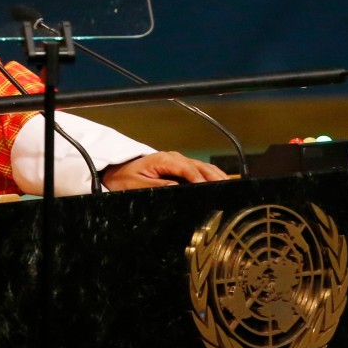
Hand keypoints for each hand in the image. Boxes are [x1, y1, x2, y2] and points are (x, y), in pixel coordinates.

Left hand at [100, 151, 231, 190]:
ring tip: (230, 186)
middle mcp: (173, 158)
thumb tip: (176, 188)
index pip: (187, 168)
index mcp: (163, 160)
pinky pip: (197, 170)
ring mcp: (177, 161)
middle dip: (215, 176)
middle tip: (228, 188)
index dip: (199, 178)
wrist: (116, 172)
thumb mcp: (136, 185)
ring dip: (216, 175)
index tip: (209, 188)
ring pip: (201, 166)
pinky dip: (210, 175)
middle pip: (199, 166)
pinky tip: (220, 183)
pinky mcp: (179, 167)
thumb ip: (157, 186)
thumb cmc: (124, 178)